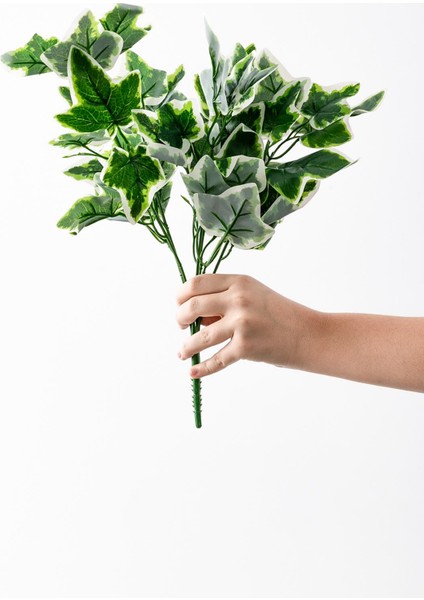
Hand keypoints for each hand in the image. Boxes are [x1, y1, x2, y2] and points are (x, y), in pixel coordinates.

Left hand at [175, 273, 314, 377]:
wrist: (309, 334)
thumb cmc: (279, 314)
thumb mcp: (254, 294)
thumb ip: (226, 298)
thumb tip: (196, 317)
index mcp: (239, 281)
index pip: (196, 283)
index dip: (181, 295)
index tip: (180, 305)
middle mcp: (238, 299)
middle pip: (192, 307)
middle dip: (180, 319)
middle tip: (181, 327)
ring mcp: (242, 323)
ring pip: (199, 337)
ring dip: (186, 347)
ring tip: (183, 353)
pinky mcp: (246, 347)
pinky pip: (216, 360)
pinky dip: (202, 369)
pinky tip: (193, 372)